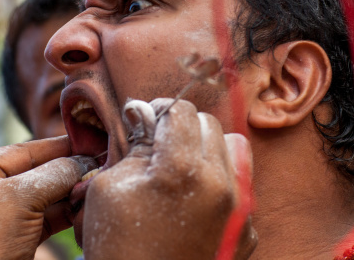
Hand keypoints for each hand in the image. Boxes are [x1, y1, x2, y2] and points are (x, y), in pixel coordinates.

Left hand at [0, 136, 95, 259]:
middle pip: (37, 171)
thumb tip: (86, 159)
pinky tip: (86, 202)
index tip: (87, 138)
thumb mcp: (21, 198)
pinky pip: (48, 215)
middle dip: (68, 169)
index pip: (24, 150)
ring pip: (46, 194)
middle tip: (99, 160)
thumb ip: (56, 173)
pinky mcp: (18, 234)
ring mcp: (2, 213)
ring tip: (96, 181)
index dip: (58, 145)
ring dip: (71, 190)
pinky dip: (68, 210)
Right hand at [82, 99, 256, 259]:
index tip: (145, 121)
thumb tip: (143, 114)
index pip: (181, 109)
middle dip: (182, 126)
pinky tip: (194, 198)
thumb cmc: (118, 248)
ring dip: (207, 147)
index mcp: (182, 170)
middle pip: (209, 123)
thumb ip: (133, 145)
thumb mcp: (108, 188)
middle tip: (159, 145)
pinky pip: (240, 184)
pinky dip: (219, 179)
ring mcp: (240, 211)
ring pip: (234, 148)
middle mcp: (221, 185)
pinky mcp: (247, 231)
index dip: (158, 110)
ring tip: (182, 167)